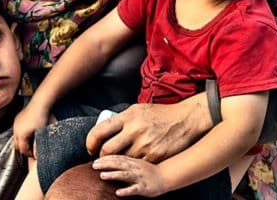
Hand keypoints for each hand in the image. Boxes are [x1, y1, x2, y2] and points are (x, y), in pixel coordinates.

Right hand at [13, 104, 49, 157]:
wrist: (39, 103)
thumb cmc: (42, 118)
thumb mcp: (41, 133)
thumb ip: (37, 146)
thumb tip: (36, 157)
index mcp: (21, 135)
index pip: (22, 150)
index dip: (29, 154)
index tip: (35, 155)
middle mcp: (16, 130)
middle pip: (17, 145)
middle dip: (24, 148)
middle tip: (32, 150)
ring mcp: (15, 124)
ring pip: (16, 137)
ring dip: (22, 141)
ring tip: (31, 141)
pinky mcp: (17, 119)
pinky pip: (17, 130)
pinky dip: (21, 134)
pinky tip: (29, 132)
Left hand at [86, 97, 208, 162]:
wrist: (186, 120)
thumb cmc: (160, 114)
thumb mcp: (139, 110)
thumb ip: (122, 119)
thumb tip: (104, 129)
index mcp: (128, 116)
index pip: (99, 131)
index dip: (90, 142)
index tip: (91, 148)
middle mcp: (135, 130)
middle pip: (107, 150)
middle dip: (101, 157)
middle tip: (101, 159)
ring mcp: (145, 144)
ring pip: (122, 161)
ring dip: (117, 163)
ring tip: (118, 162)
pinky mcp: (155, 155)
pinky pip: (137, 165)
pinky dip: (133, 167)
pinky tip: (133, 165)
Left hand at [92, 155, 168, 197]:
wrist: (166, 176)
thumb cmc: (149, 170)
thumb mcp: (136, 162)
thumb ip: (124, 161)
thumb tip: (108, 161)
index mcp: (133, 161)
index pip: (117, 157)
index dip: (105, 158)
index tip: (94, 160)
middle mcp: (135, 167)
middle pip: (119, 164)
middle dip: (105, 164)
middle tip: (93, 165)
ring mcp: (140, 177)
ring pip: (125, 175)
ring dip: (113, 175)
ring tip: (102, 176)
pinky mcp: (144, 187)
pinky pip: (135, 189)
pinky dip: (126, 190)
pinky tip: (118, 193)